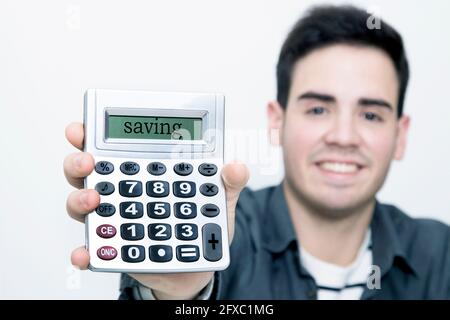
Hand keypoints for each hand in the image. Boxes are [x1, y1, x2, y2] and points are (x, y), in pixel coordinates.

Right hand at [64, 122, 248, 298]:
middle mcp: (123, 192)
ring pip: (83, 205)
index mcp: (144, 172)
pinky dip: (86, 251)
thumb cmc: (202, 224)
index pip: (113, 147)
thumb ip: (228, 182)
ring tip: (94, 201)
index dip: (91, 135)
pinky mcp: (116, 250)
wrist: (200, 262)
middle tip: (88, 161)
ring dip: (80, 200)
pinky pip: (95, 250)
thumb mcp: (218, 199)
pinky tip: (86, 253)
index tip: (81, 129)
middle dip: (78, 162)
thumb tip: (235, 166)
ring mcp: (116, 220)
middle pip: (88, 172)